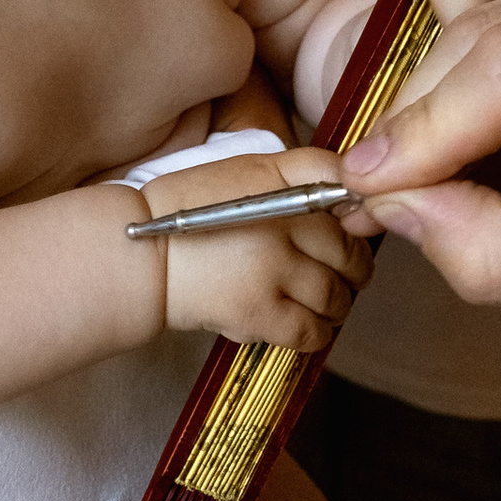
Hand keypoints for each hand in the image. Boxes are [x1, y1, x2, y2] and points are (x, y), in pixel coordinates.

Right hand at [139, 150, 369, 352]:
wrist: (143, 258)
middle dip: (354, 269)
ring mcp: (273, 274)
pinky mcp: (259, 314)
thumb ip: (303, 168)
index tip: (351, 236)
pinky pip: (311, 332)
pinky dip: (318, 332)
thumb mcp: (248, 168)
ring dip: (338, 303)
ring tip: (325, 300)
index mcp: (283, 190)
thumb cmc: (190, 209)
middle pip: (350, 257)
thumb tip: (353, 183)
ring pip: (336, 298)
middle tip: (346, 274)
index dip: (357, 226)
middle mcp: (284, 230)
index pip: (347, 207)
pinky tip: (309, 324)